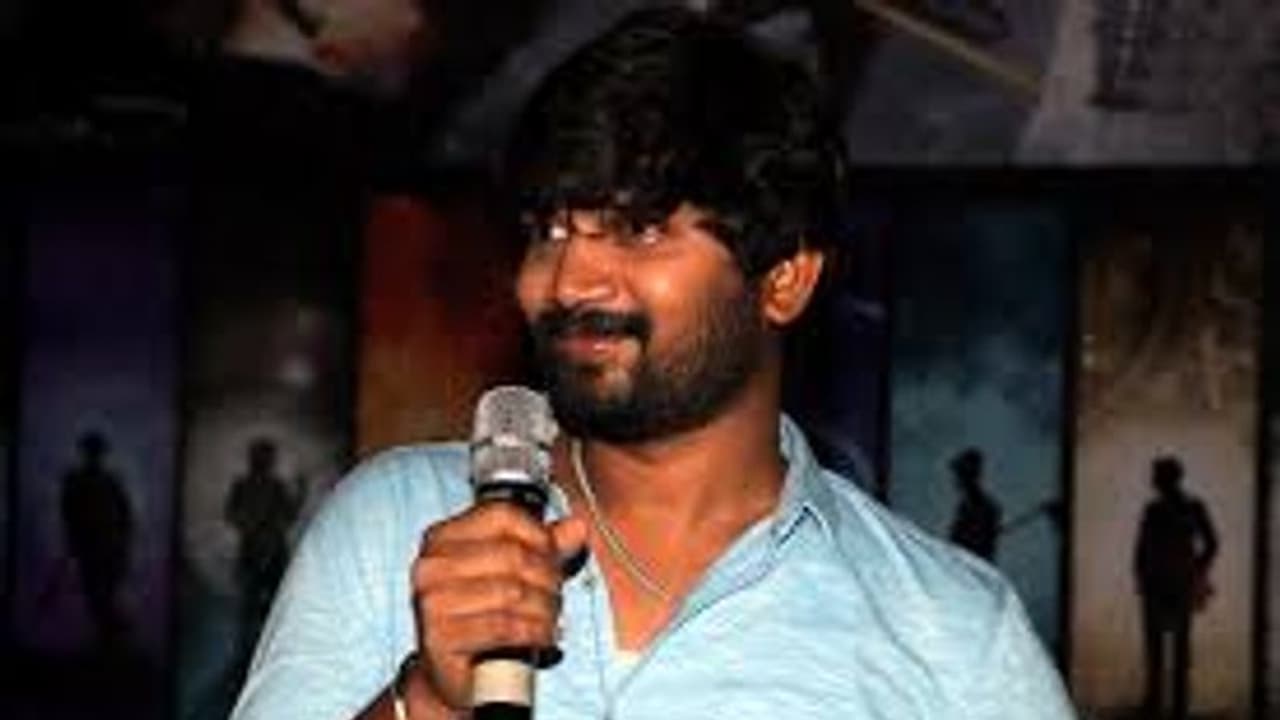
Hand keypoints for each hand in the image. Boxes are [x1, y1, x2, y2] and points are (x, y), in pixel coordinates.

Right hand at [409, 503, 587, 710]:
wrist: (455, 673)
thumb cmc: (483, 616)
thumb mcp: (512, 574)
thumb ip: (543, 547)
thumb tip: (577, 527)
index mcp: (442, 538)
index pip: (503, 516)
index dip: (540, 536)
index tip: (554, 558)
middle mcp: (431, 566)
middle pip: (513, 555)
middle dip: (548, 579)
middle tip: (556, 596)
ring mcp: (432, 601)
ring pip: (514, 593)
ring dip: (545, 609)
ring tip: (551, 619)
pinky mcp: (440, 637)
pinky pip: (505, 626)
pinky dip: (534, 632)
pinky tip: (542, 637)